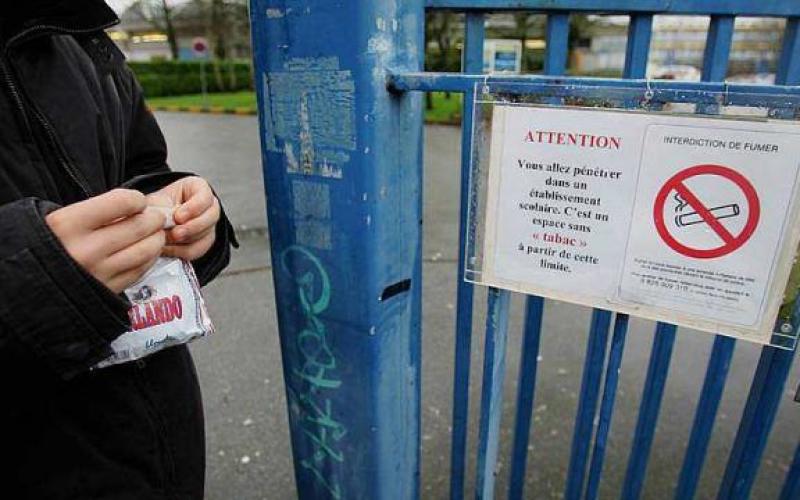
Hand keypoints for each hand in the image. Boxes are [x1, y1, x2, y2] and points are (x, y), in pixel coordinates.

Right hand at [46, 189, 166, 292]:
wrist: (26, 283)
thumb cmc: (50, 243)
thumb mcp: (61, 219)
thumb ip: (98, 211)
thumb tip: (138, 206)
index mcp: (68, 224)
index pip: (122, 202)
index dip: (136, 199)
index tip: (137, 201)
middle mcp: (85, 250)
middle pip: (140, 227)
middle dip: (155, 218)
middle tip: (156, 216)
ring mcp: (99, 273)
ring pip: (146, 250)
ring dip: (157, 238)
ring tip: (154, 233)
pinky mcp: (108, 290)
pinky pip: (140, 270)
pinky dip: (150, 258)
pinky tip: (146, 251)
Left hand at [150, 177, 219, 260]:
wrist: (154, 221)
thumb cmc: (157, 207)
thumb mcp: (157, 201)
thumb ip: (162, 208)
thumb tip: (165, 220)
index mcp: (199, 189)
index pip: (205, 197)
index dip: (193, 208)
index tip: (178, 216)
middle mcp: (209, 207)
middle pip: (211, 218)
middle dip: (192, 228)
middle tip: (175, 233)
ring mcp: (209, 225)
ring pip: (206, 236)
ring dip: (185, 241)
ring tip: (166, 241)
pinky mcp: (204, 242)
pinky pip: (198, 250)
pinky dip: (182, 252)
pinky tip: (168, 249)